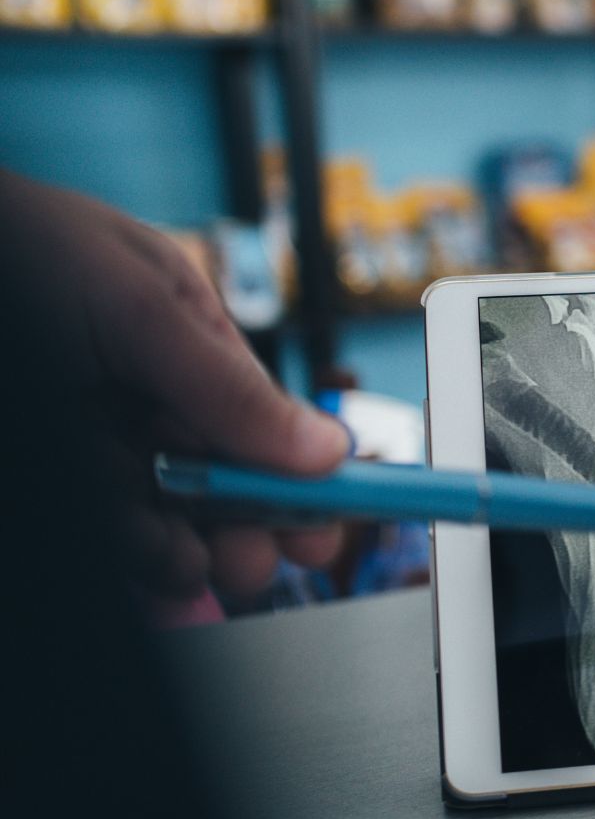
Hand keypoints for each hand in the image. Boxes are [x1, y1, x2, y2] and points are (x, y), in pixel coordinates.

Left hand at [0, 172, 348, 599]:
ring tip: (186, 569)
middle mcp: (137, 387)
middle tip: (258, 560)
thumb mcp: (138, 307)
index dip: (304, 468)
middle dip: (246, 522)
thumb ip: (229, 384)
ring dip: (183, 548)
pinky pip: (107, 525)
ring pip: (159, 511)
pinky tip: (150, 572)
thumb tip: (323, 445)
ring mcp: (91, 433)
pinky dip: (134, 555)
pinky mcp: (57, 470)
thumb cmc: (16, 245)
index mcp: (178, 332)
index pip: (261, 413)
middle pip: (216, 473)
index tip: (338, 518)